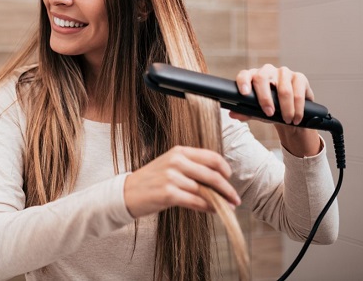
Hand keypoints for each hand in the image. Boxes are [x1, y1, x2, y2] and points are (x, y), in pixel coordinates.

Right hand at [123, 146, 240, 217]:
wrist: (127, 192)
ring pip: (205, 191)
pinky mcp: (168, 193)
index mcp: (178, 151)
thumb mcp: (170, 166)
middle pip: (212, 175)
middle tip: (235, 198)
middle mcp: (176, 161)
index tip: (229, 178)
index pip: (211, 157)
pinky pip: (196, 202)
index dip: (224, 169)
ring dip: (219, 201)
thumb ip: (192, 169)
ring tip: (226, 208)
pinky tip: (212, 211)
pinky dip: (207, 208)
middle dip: (227, 189)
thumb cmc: (152, 180)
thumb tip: (219, 181)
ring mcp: (171, 177)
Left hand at [230, 64, 320, 156]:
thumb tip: (232, 114)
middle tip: (269, 114)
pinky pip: (298, 93)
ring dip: (286, 108)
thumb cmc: (269, 109)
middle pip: (262, 78)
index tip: (244, 93)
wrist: (290, 113)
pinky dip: (298, 108)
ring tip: (287, 120)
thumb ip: (244, 113)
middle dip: (265, 98)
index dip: (243, 82)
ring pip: (283, 89)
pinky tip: (296, 117)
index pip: (244, 75)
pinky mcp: (299, 77)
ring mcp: (283, 72)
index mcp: (252, 76)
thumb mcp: (256, 113)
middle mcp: (267, 71)